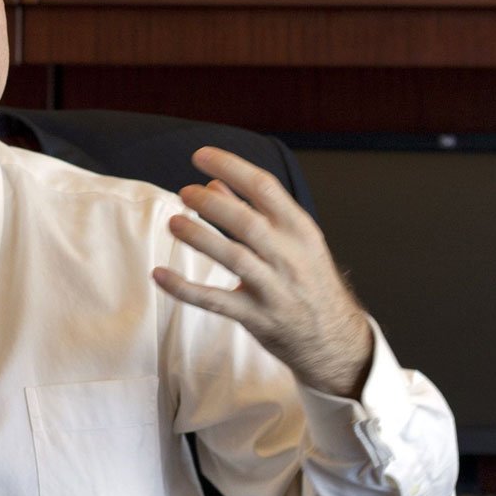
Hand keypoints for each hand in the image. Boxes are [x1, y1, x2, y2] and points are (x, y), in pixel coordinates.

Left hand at [152, 146, 371, 397]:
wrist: (335, 339)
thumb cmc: (309, 281)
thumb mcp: (293, 241)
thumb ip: (253, 212)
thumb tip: (213, 182)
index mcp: (301, 230)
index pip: (265, 187)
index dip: (231, 167)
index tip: (201, 156)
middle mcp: (290, 257)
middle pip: (247, 222)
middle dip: (211, 203)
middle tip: (184, 192)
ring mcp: (274, 289)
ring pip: (233, 258)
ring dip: (199, 238)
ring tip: (174, 223)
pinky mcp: (257, 317)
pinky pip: (216, 301)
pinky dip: (185, 288)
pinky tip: (160, 274)